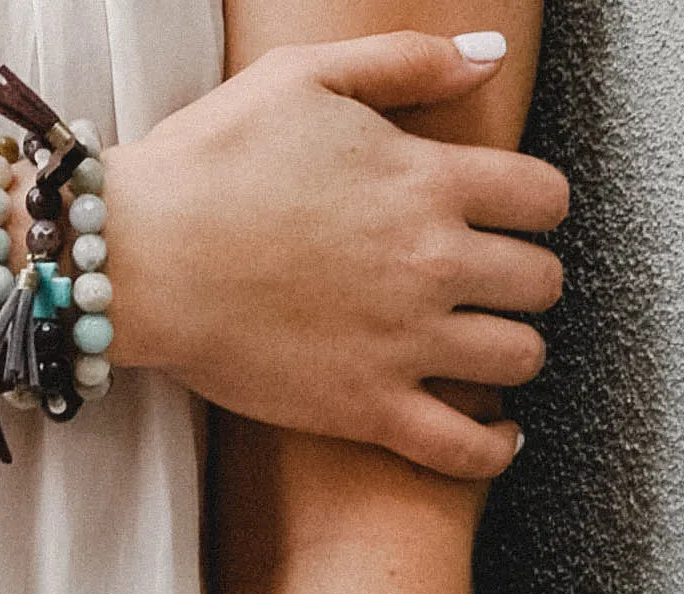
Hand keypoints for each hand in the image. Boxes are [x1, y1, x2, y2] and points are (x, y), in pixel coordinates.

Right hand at [104, 30, 567, 480]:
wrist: (139, 258)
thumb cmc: (210, 163)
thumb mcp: (306, 76)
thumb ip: (408, 61)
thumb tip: (491, 55)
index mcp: (429, 181)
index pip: (545, 198)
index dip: (538, 206)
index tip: (514, 217)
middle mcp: (432, 264)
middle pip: (543, 281)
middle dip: (527, 279)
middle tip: (493, 284)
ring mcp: (405, 344)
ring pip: (521, 359)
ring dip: (513, 352)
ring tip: (486, 347)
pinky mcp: (368, 410)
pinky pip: (467, 448)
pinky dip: (495, 447)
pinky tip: (497, 433)